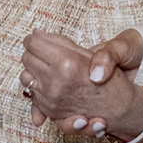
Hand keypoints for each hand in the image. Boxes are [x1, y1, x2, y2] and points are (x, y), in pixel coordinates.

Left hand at [20, 28, 142, 135]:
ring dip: (32, 70)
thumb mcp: (88, 53)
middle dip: (33, 52)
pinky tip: (48, 81)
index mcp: (66, 63)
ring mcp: (50, 98)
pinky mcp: (48, 109)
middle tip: (44, 51)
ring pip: (25, 76)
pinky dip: (36, 85)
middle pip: (26, 58)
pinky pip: (31, 92)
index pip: (34, 43)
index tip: (38, 38)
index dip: (34, 38)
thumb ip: (60, 42)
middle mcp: (55, 82)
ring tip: (47, 67)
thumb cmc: (107, 77)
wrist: (117, 108)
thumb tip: (37, 33)